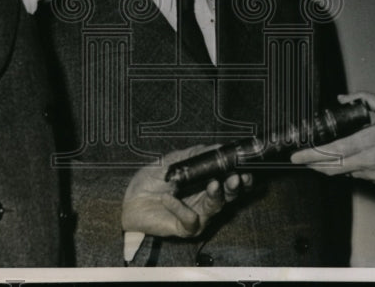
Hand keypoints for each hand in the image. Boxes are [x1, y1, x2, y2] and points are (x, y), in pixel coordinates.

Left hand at [121, 145, 252, 237]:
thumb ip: (193, 155)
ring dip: (217, 195)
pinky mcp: (185, 227)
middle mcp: (205, 199)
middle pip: (229, 195)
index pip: (229, 179)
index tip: (244, 165)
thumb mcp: (171, 161)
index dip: (240, 174)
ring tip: (214, 184)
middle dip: (235, 186)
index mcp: (206, 182)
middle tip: (236, 177)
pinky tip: (169, 197)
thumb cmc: (151, 181)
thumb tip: (215, 146)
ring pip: (215, 207)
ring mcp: (197, 214)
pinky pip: (190, 220)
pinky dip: (181, 207)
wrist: (129, 200)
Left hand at [291, 91, 374, 184]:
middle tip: (298, 159)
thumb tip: (343, 98)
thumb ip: (364, 99)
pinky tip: (342, 160)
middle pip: (331, 168)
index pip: (333, 151)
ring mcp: (373, 174)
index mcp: (369, 142)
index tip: (296, 155)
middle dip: (312, 164)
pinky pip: (355, 175)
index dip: (311, 155)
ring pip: (342, 173)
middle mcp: (368, 161)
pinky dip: (345, 168)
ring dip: (327, 167)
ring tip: (315, 159)